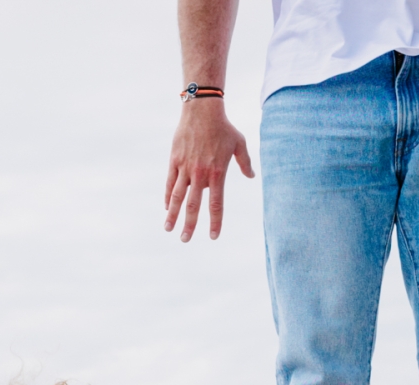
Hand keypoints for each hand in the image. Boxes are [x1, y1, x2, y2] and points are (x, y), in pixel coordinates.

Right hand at [164, 101, 253, 240]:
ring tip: (168, 229)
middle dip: (189, 225)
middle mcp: (200, 174)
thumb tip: (252, 176)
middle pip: (193, 206)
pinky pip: (170, 183)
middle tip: (185, 240)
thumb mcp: (239, 143)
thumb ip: (245, 162)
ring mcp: (185, 168)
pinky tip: (167, 208)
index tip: (213, 236)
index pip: (216, 204)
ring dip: (173, 215)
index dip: (215, 222)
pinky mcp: (174, 161)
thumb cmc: (223, 127)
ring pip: (177, 197)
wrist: (202, 110)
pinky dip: (168, 197)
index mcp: (217, 173)